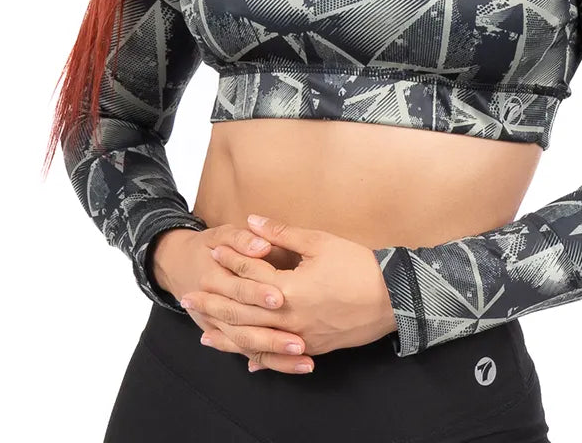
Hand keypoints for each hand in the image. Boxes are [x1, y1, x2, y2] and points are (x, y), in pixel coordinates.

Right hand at [150, 224, 311, 373]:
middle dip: (272, 336)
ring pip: (248, 345)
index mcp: (212, 278)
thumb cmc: (211, 246)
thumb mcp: (221, 235)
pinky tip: (299, 365)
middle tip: (300, 343)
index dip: (258, 293)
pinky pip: (252, 353)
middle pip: (244, 326)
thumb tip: (262, 246)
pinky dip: (274, 362)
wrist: (178, 265)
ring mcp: (219, 327)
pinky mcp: (229, 336)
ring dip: (277, 355)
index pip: (238, 288)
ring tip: (306, 360)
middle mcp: (212, 309)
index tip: (281, 299)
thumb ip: (242, 239)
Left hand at [180, 215, 397, 370]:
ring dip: (228, 335)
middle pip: (242, 311)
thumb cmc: (358, 265)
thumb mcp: (321, 242)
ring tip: (204, 333)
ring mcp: (301, 336)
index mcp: (289, 289)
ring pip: (255, 340)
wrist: (393, 297)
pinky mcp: (314, 348)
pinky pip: (279, 357)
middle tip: (188, 297)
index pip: (250, 274)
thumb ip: (283, 234)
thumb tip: (254, 220)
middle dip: (214, 302)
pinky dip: (259, 357)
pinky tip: (245, 360)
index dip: (231, 260)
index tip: (213, 250)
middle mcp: (289, 318)